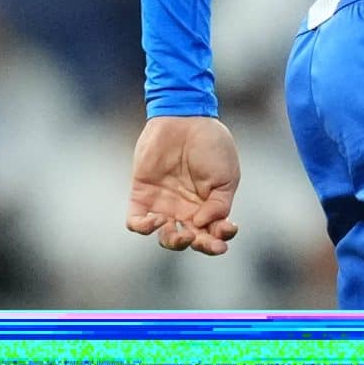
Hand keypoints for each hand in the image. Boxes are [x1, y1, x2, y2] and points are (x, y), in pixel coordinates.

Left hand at [125, 115, 240, 255]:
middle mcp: (186, 209)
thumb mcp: (226, 174)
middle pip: (191, 240)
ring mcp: (164, 205)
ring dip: (173, 241)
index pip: (213, 233)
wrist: (184, 119)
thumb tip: (204, 225)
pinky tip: (155, 221)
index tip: (226, 231)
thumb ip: (220, 204)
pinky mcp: (142, 196)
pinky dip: (143, 228)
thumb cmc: (211, 144)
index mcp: (209, 206)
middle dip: (199, 246)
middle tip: (203, 241)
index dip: (219, 240)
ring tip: (182, 233)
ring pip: (165, 237)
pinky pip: (136, 222)